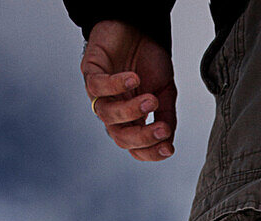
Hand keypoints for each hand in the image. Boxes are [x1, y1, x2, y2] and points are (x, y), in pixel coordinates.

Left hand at [81, 21, 176, 161]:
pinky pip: (97, 85)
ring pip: (107, 115)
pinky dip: (115, 85)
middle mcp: (114, 110)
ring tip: (151, 100)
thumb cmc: (148, 59)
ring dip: (131, 111)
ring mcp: (100, 93)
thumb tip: (168, 142)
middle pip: (120, 138)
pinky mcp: (91, 70)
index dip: (150, 153)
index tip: (169, 148)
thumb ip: (166, 116)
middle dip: (142, 137)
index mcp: (131, 119)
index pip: (136, 147)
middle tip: (162, 129)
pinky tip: (133, 79)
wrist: (137, 26)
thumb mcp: (165, 91)